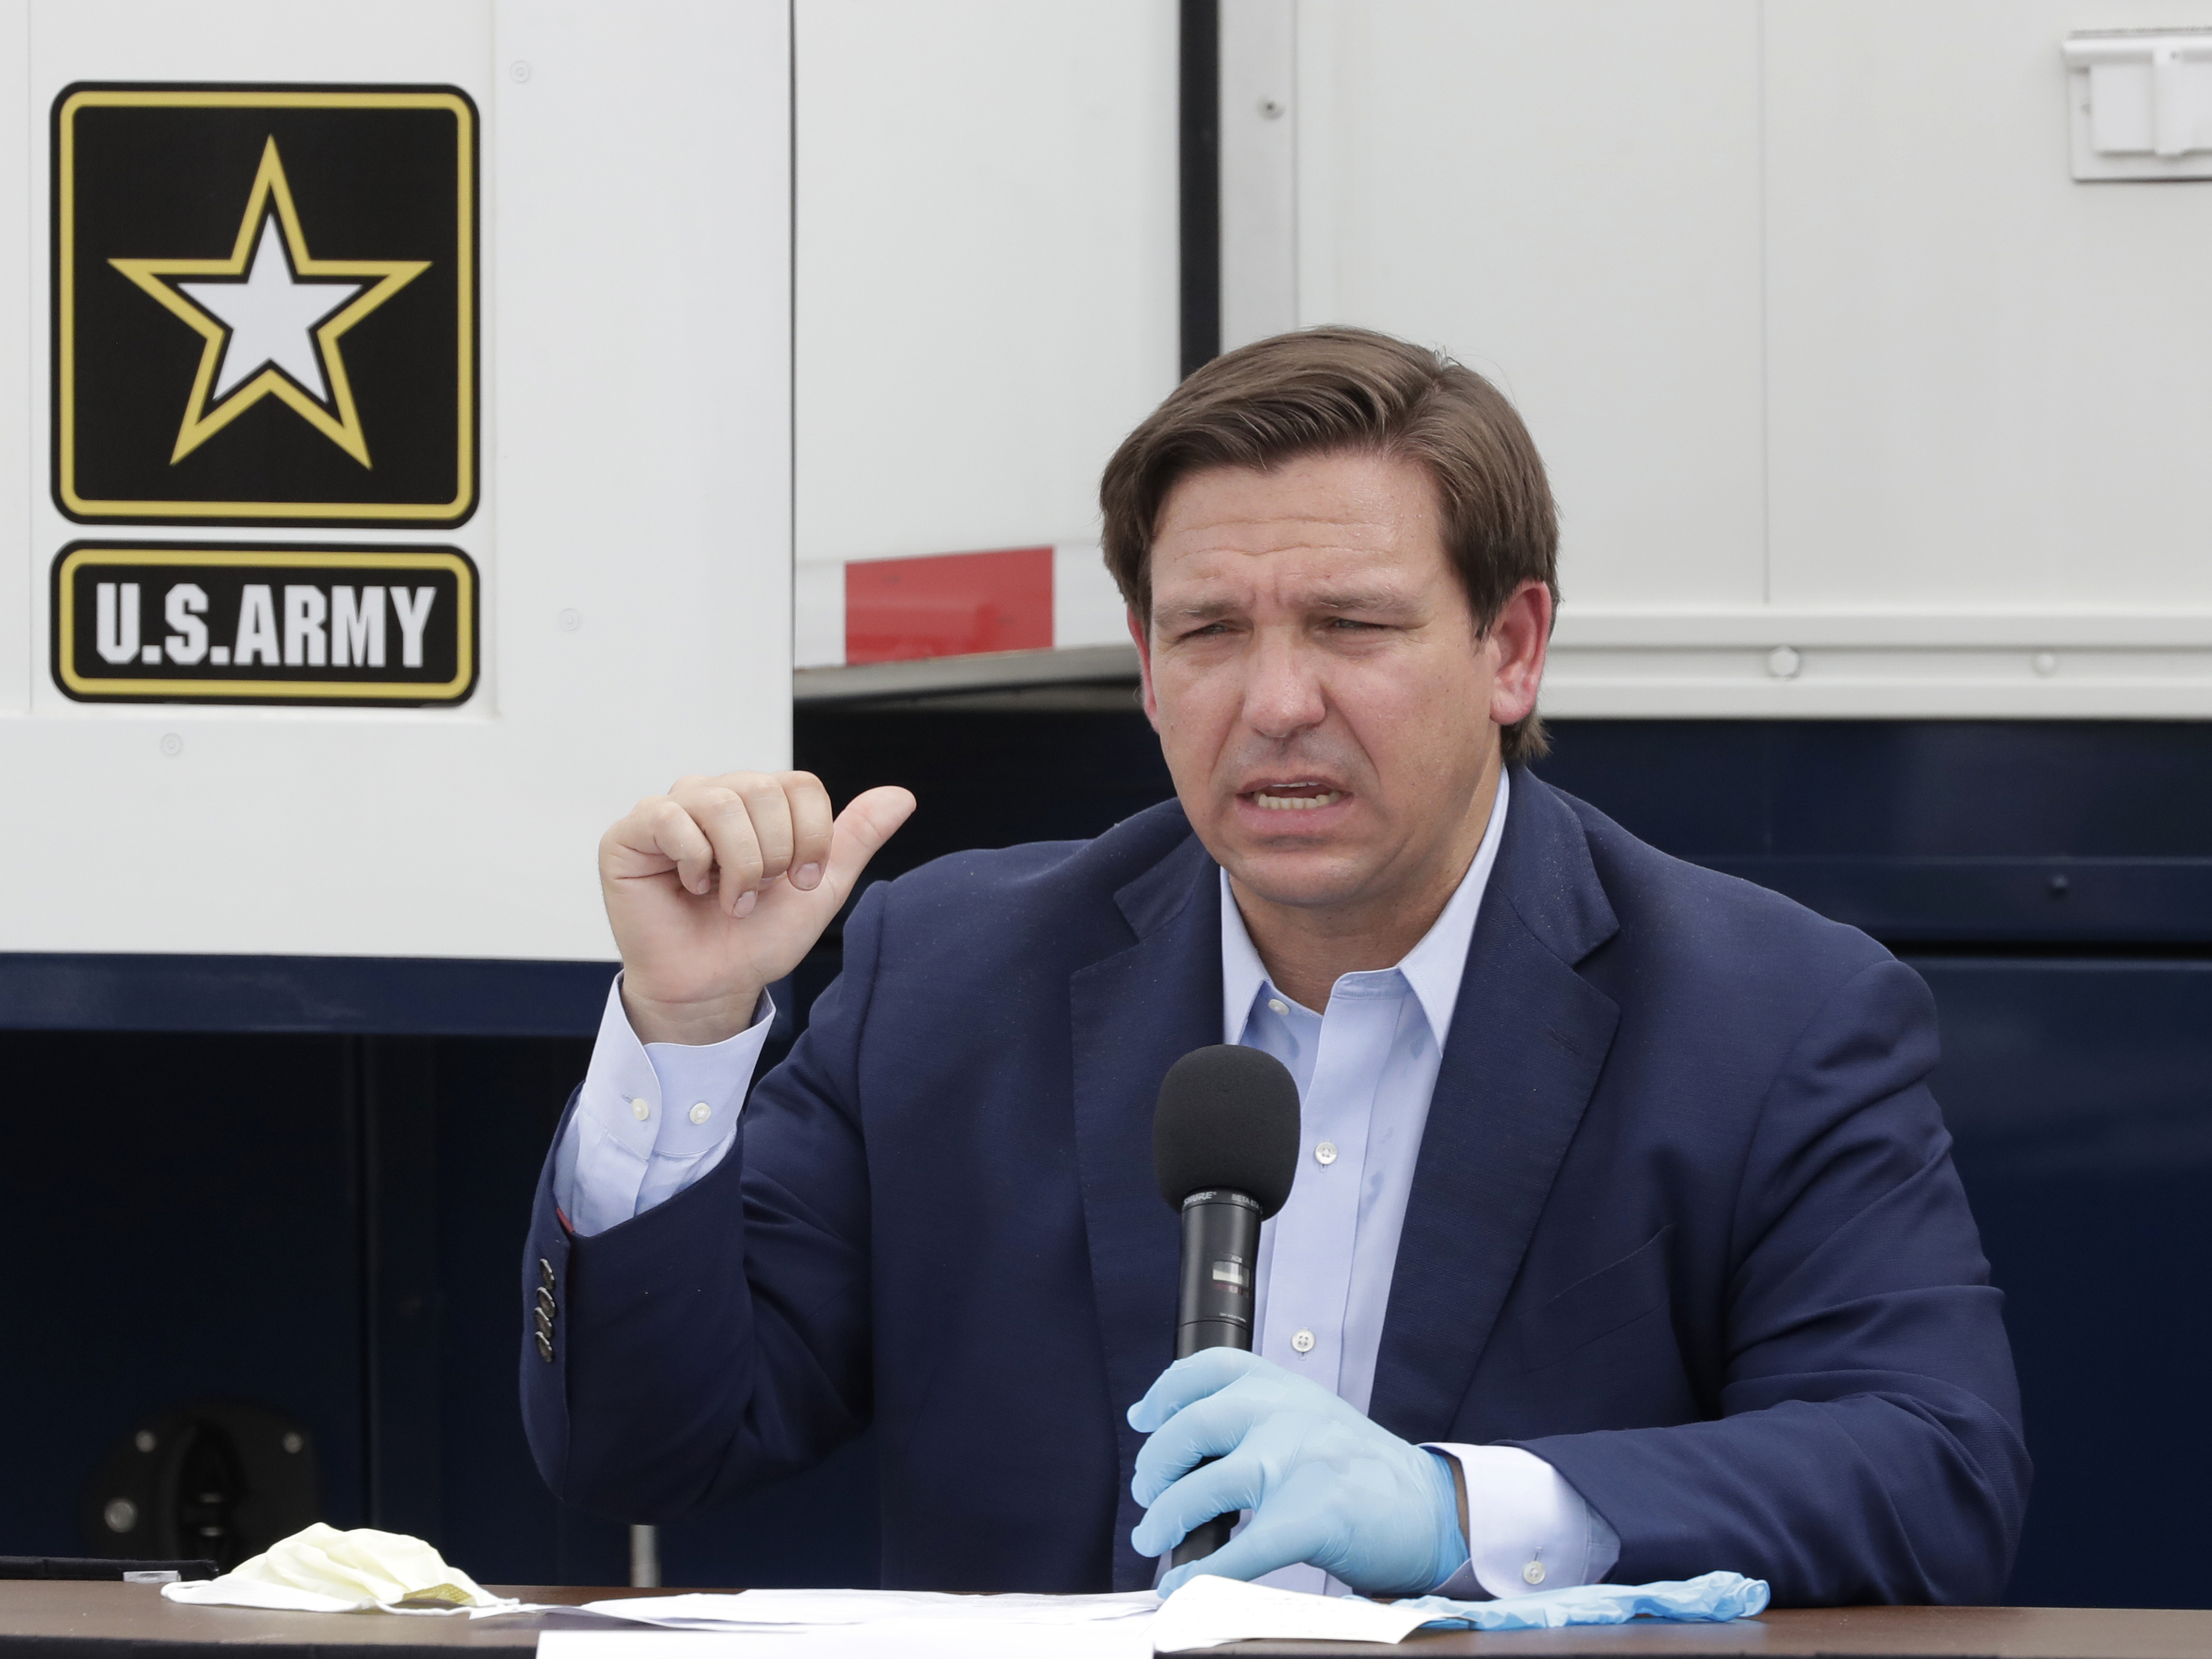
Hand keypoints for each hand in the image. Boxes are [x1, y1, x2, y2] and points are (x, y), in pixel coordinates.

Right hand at [599, 771, 914, 1043]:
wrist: (715, 987)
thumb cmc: (758, 938)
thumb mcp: (820, 889)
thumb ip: (856, 838)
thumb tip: (902, 796)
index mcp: (759, 802)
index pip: (801, 784)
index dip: (810, 837)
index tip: (798, 882)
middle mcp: (715, 795)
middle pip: (763, 788)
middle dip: (774, 854)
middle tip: (758, 894)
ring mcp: (670, 810)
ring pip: (723, 801)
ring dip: (738, 864)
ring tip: (729, 898)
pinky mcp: (630, 833)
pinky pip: (671, 817)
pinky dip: (695, 860)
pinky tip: (693, 886)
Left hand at [1128, 1349, 1466, 1596]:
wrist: (1432, 1507)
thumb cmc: (1364, 1468)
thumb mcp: (1311, 1414)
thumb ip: (1257, 1414)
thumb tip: (1176, 1433)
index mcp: (1284, 1386)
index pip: (1206, 1369)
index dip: (1164, 1393)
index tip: (1143, 1418)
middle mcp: (1286, 1414)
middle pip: (1189, 1429)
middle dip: (1155, 1467)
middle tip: (1147, 1494)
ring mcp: (1298, 1463)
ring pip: (1203, 1489)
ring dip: (1165, 1520)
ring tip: (1154, 1539)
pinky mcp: (1312, 1517)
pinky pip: (1239, 1550)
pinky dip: (1201, 1573)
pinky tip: (1181, 1584)